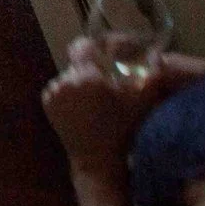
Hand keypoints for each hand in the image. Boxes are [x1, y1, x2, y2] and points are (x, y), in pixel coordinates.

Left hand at [42, 38, 172, 177]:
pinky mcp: (47, 102)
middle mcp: (65, 80)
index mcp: (87, 76)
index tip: (106, 59)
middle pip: (78, 63)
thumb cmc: (122, 130)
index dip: (96, 49)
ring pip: (68, 75)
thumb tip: (157, 57)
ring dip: (79, 82)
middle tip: (105, 85)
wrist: (98, 159)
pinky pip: (58, 88)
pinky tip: (83, 106)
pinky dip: (68, 93)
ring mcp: (53, 92)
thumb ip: (150, 77)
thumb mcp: (141, 103)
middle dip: (91, 70)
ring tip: (95, 99)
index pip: (83, 46)